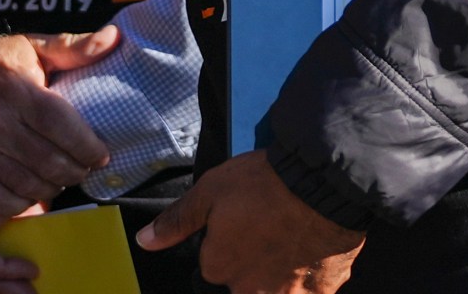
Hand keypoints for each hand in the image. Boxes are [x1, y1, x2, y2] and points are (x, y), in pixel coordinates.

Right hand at [0, 25, 118, 218]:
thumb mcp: (29, 46)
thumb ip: (72, 46)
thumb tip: (112, 39)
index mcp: (16, 87)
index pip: (63, 127)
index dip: (88, 147)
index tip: (100, 154)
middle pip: (50, 162)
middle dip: (76, 172)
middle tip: (83, 170)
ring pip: (27, 185)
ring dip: (53, 188)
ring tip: (61, 180)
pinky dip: (21, 202)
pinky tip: (31, 190)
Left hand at [138, 151, 362, 293]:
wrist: (322, 184)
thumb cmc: (265, 185)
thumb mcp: (209, 192)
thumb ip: (176, 222)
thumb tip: (145, 241)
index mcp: (219, 268)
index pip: (214, 267)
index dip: (226, 245)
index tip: (240, 226)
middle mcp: (250, 291)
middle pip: (245, 285)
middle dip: (253, 263)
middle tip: (267, 232)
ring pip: (276, 290)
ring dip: (280, 273)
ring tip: (290, 241)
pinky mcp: (322, 293)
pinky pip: (309, 292)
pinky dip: (308, 277)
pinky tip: (311, 250)